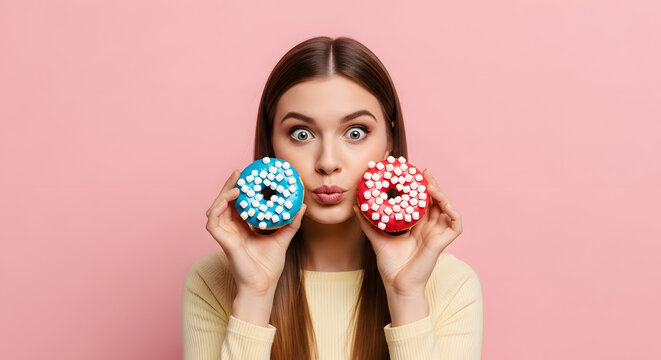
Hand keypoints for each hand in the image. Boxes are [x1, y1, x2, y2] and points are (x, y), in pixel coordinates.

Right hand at [206, 169, 306, 296]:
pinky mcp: (222, 241)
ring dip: (223, 193)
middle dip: (230, 185)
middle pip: (225, 202)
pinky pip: (213, 221)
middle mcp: (231, 228)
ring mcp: (225, 234)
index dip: (241, 188)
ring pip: (216, 208)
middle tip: (239, 172)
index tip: (250, 174)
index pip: (239, 203)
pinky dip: (218, 207)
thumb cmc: (269, 266)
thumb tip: (302, 205)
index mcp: (243, 227)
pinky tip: (230, 198)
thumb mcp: (283, 238)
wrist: (263, 285)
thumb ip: (291, 222)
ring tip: (236, 184)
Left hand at [352, 169, 462, 295]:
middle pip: (435, 201)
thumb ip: (368, 223)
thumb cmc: (390, 265)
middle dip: (431, 185)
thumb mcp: (377, 238)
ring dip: (442, 195)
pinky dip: (454, 213)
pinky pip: (456, 225)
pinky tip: (445, 204)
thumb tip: (356, 207)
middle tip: (422, 173)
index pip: (420, 201)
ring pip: (446, 209)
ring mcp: (437, 234)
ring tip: (430, 185)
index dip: (419, 187)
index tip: (411, 173)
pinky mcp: (442, 243)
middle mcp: (428, 228)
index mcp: (416, 226)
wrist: (397, 285)